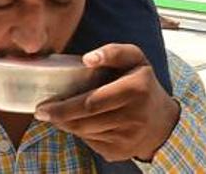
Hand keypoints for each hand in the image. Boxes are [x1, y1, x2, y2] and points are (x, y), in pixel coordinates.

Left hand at [34, 44, 179, 161]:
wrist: (163, 122)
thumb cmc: (142, 82)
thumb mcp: (134, 58)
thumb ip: (112, 52)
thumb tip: (88, 58)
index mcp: (134, 90)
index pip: (91, 102)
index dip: (64, 107)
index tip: (43, 106)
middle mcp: (133, 118)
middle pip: (84, 121)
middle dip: (59, 117)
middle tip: (42, 112)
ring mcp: (127, 140)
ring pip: (85, 133)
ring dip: (67, 125)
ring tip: (58, 115)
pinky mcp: (120, 153)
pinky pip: (91, 143)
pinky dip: (81, 133)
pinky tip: (79, 123)